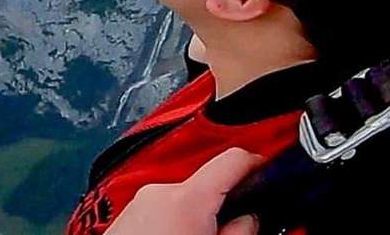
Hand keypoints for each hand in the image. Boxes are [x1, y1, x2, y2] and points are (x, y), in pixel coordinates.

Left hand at [110, 147, 263, 234]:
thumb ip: (240, 233)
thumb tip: (249, 220)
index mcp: (189, 200)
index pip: (233, 160)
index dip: (256, 164)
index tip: (265, 173)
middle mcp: (160, 193)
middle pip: (206, 186)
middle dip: (221, 207)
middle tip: (230, 232)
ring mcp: (138, 204)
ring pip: (181, 201)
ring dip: (194, 219)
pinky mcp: (124, 218)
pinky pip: (159, 213)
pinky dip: (171, 227)